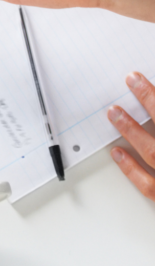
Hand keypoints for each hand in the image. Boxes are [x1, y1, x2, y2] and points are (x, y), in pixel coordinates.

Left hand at [109, 72, 154, 199]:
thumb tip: (151, 99)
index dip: (153, 96)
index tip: (138, 78)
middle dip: (150, 102)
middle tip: (131, 82)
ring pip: (154, 155)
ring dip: (133, 131)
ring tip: (114, 113)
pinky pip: (149, 187)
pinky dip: (131, 169)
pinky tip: (116, 152)